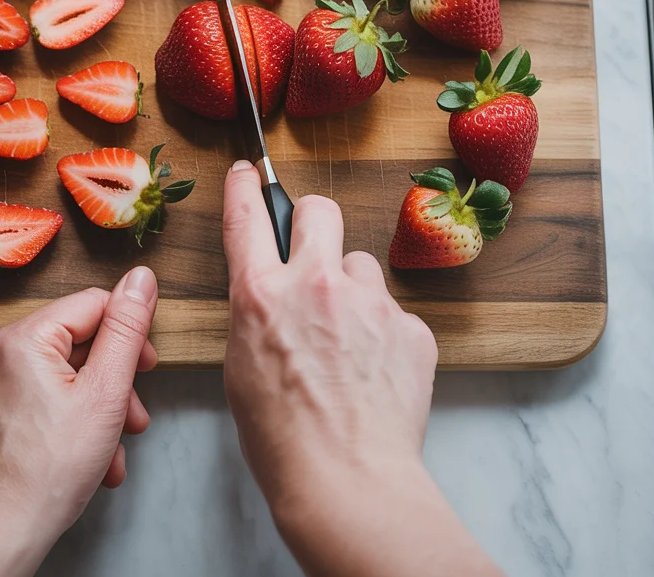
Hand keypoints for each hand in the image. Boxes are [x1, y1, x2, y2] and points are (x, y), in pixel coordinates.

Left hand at [0, 267, 158, 576]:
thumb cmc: (47, 473)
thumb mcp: (106, 393)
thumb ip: (127, 329)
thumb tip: (142, 278)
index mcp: (22, 337)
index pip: (94, 304)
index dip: (130, 333)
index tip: (148, 366)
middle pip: (78, 343)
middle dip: (115, 381)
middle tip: (135, 415)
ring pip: (63, 377)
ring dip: (98, 408)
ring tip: (115, 447)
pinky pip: (41, 400)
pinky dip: (70, 422)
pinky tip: (91, 459)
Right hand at [222, 161, 501, 576]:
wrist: (348, 481)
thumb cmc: (283, 438)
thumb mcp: (242, 364)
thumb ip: (257, 312)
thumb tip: (273, 294)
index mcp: (262, 295)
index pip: (248, 216)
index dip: (246, 186)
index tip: (247, 172)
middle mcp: (316, 284)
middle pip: (319, 208)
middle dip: (313, 221)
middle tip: (313, 254)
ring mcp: (369, 302)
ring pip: (362, 265)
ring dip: (352, 290)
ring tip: (348, 343)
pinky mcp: (411, 327)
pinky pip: (393, 311)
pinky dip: (383, 332)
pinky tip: (374, 371)